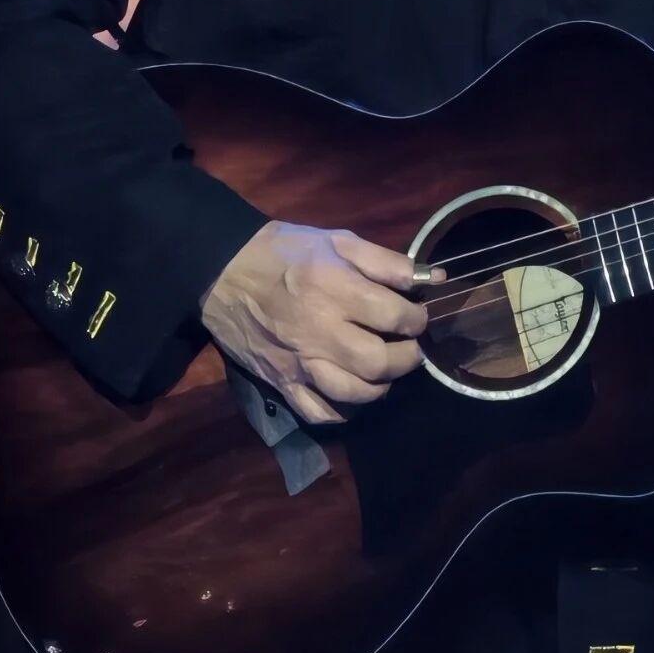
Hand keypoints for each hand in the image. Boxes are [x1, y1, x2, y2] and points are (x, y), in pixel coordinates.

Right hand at [200, 220, 431, 426]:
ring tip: (382, 370)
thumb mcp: (336, 240)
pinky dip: (342, 410)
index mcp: (334, 289)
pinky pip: (319, 412)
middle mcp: (319, 331)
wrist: (222, 272)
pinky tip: (350, 393)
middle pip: (379, 362)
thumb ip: (385, 261)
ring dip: (380, 386)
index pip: (394, 316)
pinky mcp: (281, 382)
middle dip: (407, 358)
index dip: (417, 319)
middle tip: (409, 347)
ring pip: (354, 393)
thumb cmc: (284, 251)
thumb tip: (431, 279)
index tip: (417, 317)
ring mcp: (299, 363)